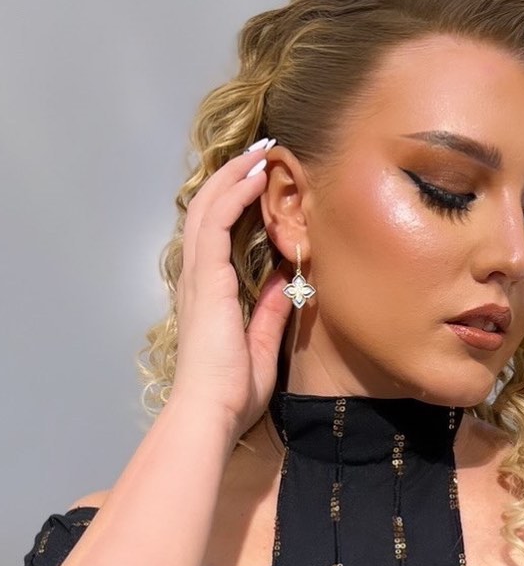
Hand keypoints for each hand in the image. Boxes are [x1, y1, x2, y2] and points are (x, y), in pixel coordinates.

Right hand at [171, 141, 292, 439]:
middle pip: (208, 213)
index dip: (234, 205)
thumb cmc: (231, 391)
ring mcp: (199, 277)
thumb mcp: (261, 345)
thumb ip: (269, 310)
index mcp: (210, 295)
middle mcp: (198, 279)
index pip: (217, 236)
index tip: (259, 183)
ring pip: (209, 209)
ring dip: (234, 178)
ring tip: (259, 154)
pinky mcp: (207, 279)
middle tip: (259, 155)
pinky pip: (218, 224)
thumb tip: (284, 279)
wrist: (211, 412)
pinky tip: (255, 178)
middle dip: (232, 180)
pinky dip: (235, 196)